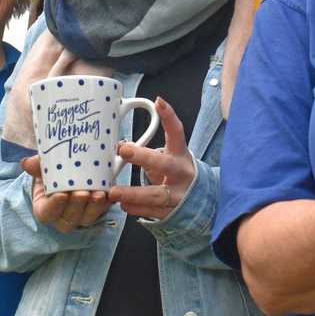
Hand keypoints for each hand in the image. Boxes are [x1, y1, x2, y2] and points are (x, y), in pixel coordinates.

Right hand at [20, 155, 110, 232]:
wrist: (69, 172)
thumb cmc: (51, 174)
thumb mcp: (42, 168)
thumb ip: (36, 165)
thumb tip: (26, 163)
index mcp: (45, 209)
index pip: (47, 213)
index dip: (54, 206)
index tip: (62, 194)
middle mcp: (62, 217)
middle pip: (69, 218)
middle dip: (77, 206)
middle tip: (83, 192)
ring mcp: (80, 216)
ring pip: (87, 218)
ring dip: (94, 207)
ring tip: (99, 193)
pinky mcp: (96, 211)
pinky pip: (102, 211)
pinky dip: (106, 203)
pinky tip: (109, 193)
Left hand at [109, 97, 194, 219]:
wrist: (200, 201)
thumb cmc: (177, 174)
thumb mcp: (169, 159)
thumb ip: (147, 152)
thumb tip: (119, 145)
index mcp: (180, 155)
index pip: (177, 132)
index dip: (169, 117)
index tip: (159, 102)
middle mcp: (182, 174)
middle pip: (165, 164)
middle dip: (144, 157)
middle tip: (124, 150)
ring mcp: (179, 195)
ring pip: (157, 194)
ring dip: (133, 193)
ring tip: (114, 192)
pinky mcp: (172, 213)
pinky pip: (152, 212)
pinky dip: (136, 209)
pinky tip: (123, 205)